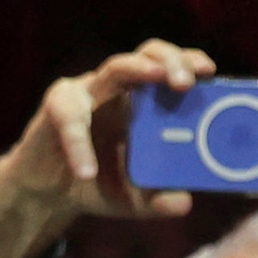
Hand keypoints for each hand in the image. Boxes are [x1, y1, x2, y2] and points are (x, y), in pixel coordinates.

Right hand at [0, 39, 217, 257]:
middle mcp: (120, 88)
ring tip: (158, 81)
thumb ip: (158, 200)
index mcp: (145, 101)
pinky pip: (70, 117)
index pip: (172, 68)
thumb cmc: (98, 184)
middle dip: (172, 61)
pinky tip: (86, 172)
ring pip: (115, 67)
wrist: (48, 194)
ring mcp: (88, 93)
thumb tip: (184, 203)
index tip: (209, 73)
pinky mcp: (57, 107)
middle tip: (187, 82)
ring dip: (139, 70)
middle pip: (149, 54)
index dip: (190, 63)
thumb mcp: (134, 199)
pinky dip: (79, 144)